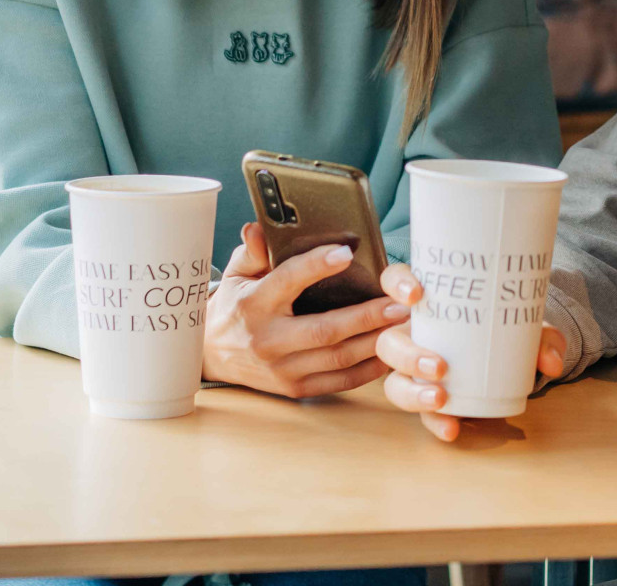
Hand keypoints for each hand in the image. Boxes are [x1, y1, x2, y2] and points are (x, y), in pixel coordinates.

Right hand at [201, 222, 405, 397]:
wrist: (211, 354)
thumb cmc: (234, 306)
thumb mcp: (237, 275)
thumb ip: (252, 251)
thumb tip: (258, 227)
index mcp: (254, 305)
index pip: (287, 281)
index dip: (316, 266)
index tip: (346, 252)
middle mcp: (269, 340)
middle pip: (326, 329)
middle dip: (367, 316)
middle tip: (400, 303)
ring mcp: (283, 369)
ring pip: (338, 358)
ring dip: (376, 342)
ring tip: (404, 325)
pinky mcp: (295, 388)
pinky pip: (339, 381)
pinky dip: (367, 369)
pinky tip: (388, 351)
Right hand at [373, 262, 566, 440]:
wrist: (513, 360)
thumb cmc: (509, 329)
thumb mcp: (528, 326)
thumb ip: (543, 339)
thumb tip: (551, 362)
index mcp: (430, 302)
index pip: (396, 281)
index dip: (396, 284)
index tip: (417, 295)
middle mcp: (414, 334)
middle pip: (388, 342)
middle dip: (407, 355)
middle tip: (440, 367)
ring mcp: (414, 370)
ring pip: (394, 382)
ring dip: (412, 393)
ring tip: (441, 400)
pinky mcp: (427, 398)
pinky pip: (421, 413)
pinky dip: (435, 422)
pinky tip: (452, 429)